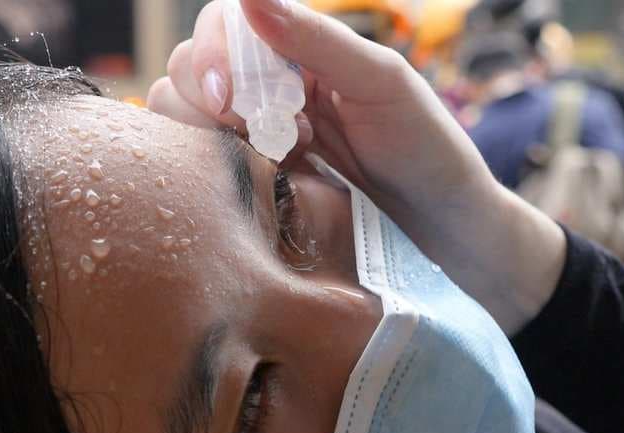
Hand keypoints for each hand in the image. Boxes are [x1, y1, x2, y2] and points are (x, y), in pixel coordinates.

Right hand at [148, 0, 491, 231]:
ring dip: (218, 135)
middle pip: (192, 67)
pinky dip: (228, 164)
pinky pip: (211, 158)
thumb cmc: (421, 142)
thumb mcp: (378, 82)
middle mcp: (273, 81)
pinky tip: (280, 175)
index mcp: (300, 46)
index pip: (223, 26)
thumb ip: (316, 39)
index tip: (228, 100)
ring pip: (188, 113)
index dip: (212, 56)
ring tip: (287, 155)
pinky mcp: (262, 170)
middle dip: (216, 101)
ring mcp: (263, 128)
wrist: (435, 215)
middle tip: (272, 134)